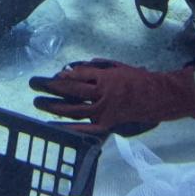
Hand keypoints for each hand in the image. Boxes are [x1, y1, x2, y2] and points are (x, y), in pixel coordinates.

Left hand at [29, 59, 194, 135]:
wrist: (160, 97)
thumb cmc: (139, 79)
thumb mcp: (117, 67)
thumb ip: (96, 68)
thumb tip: (72, 71)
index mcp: (105, 78)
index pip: (79, 76)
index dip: (64, 77)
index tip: (52, 77)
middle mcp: (102, 94)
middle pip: (71, 91)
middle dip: (51, 88)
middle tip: (34, 85)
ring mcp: (105, 111)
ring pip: (74, 109)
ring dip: (54, 106)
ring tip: (38, 103)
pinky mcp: (108, 124)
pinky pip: (86, 128)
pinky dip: (70, 128)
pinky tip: (55, 127)